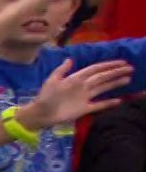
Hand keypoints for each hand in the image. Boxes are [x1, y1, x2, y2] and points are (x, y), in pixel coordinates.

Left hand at [18, 58, 133, 129]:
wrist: (41, 113)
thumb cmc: (45, 96)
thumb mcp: (52, 80)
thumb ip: (62, 70)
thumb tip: (70, 59)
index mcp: (76, 78)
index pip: (95, 69)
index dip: (108, 65)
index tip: (121, 62)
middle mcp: (83, 86)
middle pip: (102, 77)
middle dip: (115, 72)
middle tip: (130, 68)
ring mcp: (85, 97)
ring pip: (103, 88)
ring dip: (115, 84)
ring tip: (128, 79)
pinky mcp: (84, 109)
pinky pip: (99, 105)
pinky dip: (108, 103)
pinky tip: (119, 101)